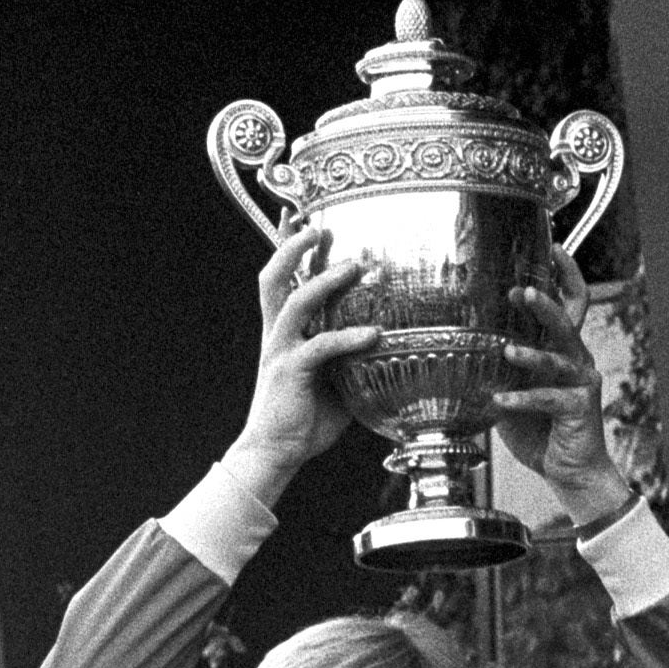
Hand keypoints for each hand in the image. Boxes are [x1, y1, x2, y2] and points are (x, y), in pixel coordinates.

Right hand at [223, 225, 383, 492]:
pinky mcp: (290, 371)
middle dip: (294, 246)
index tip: (301, 215)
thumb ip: (355, 357)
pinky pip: (320, 346)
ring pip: (295, 301)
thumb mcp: (336, 380)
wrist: (276, 452)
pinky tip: (376, 334)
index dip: (287, 246)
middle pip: (274, 276)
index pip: (282, 278)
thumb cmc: (306, 417)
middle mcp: (277, 334)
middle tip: (322, 224)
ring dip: (324, 280)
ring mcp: (280, 350)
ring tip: (355, 265)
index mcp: (284, 331)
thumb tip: (394, 346)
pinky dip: (349, 337)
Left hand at [494, 246, 631, 527]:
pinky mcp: (580, 408)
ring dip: (530, 353)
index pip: (571, 301)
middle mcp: (577, 358)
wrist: (570, 470)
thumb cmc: (539, 429)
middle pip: (567, 319)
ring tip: (506, 349)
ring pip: (558, 357)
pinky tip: (498, 403)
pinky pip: (548, 399)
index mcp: (563, 347)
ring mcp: (582, 382)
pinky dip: (521, 400)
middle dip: (545, 303)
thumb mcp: (513, 390)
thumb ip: (497, 367)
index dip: (564, 272)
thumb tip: (458, 343)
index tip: (551, 245)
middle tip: (521, 290)